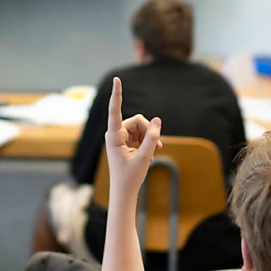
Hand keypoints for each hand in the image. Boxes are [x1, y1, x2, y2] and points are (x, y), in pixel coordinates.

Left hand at [105, 77, 161, 202]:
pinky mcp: (125, 141)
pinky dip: (147, 142)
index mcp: (113, 136)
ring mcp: (120, 137)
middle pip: (137, 121)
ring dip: (149, 138)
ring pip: (141, 127)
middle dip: (148, 131)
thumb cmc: (130, 177)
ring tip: (153, 152)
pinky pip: (141, 134)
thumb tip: (157, 119)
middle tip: (157, 146)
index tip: (117, 79)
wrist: (124, 192)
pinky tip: (149, 156)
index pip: (115, 111)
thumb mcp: (144, 157)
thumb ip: (151, 138)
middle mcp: (115, 134)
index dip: (117, 95)